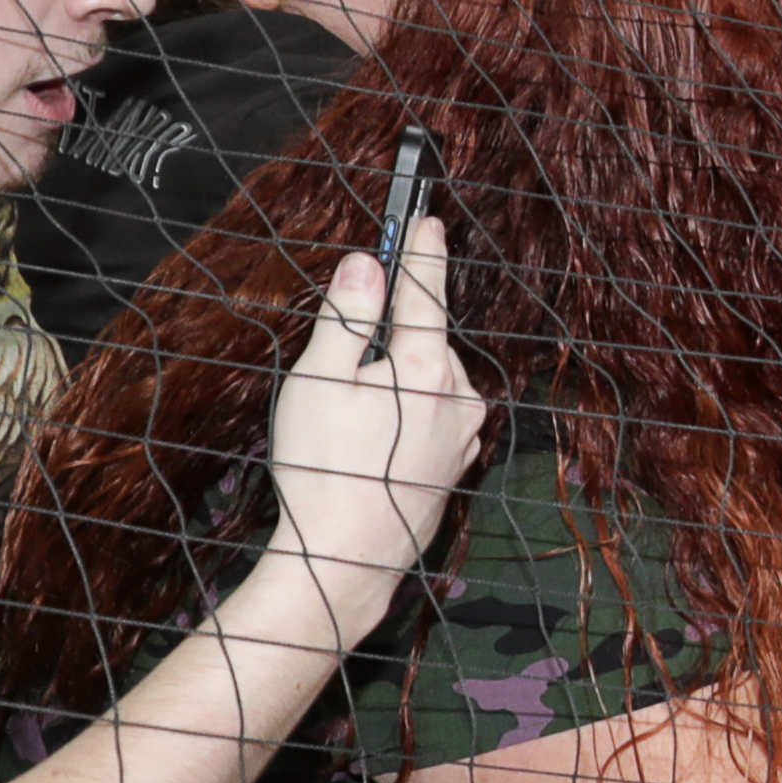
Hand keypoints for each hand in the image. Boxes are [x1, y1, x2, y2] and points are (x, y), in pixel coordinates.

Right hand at [261, 210, 484, 599]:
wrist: (346, 563)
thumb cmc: (326, 471)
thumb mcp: (320, 380)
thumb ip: (347, 316)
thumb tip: (366, 264)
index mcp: (427, 367)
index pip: (425, 291)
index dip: (420, 252)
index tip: (427, 219)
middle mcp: (459, 397)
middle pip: (424, 341)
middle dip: (391, 335)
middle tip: (343, 363)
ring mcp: (461, 435)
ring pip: (429, 383)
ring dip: (396, 381)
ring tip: (347, 421)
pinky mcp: (454, 466)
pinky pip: (431, 419)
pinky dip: (405, 415)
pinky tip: (370, 444)